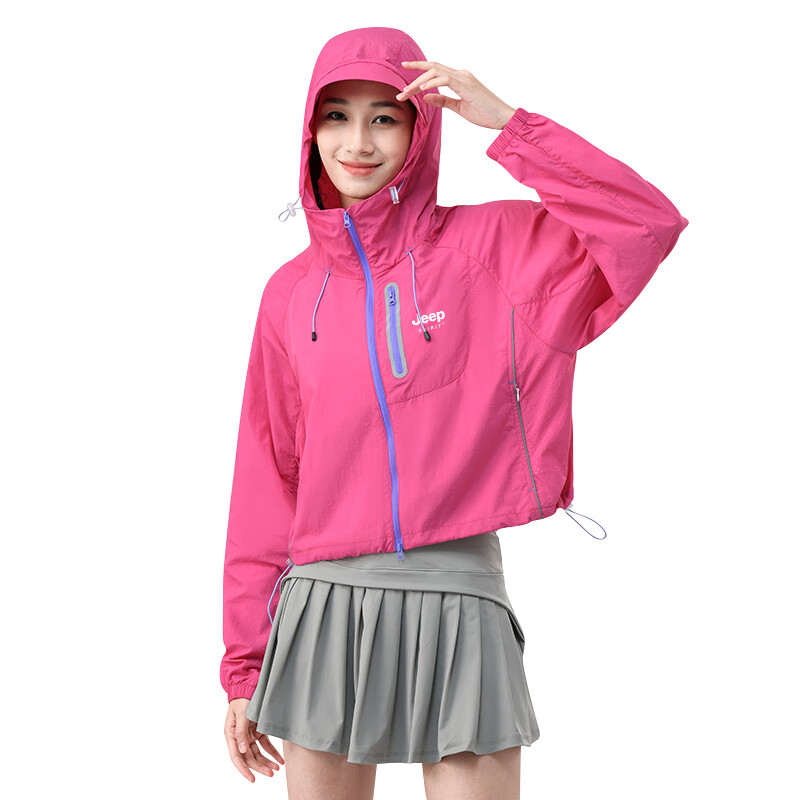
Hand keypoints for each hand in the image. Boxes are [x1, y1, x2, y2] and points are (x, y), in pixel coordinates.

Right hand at [224, 697, 284, 782]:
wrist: (249, 685)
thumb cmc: (242, 699)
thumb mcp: (242, 714)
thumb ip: (241, 731)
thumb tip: (242, 750)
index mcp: (231, 734)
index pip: (237, 757)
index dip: (244, 769)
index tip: (252, 779)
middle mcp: (239, 737)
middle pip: (249, 757)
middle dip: (259, 767)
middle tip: (271, 773)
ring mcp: (249, 735)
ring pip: (257, 753)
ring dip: (266, 761)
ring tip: (277, 768)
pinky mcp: (257, 731)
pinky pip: (264, 745)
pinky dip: (272, 752)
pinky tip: (279, 759)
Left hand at [396, 61, 515, 129]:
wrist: (502, 117)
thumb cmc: (484, 113)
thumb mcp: (459, 108)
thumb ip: (443, 101)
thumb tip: (425, 96)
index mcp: (459, 79)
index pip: (435, 71)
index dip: (420, 69)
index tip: (405, 71)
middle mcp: (461, 74)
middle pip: (432, 68)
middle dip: (414, 72)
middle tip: (400, 85)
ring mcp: (464, 78)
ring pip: (435, 72)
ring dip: (419, 82)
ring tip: (407, 92)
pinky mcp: (467, 85)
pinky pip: (445, 79)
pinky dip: (432, 82)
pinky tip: (421, 89)